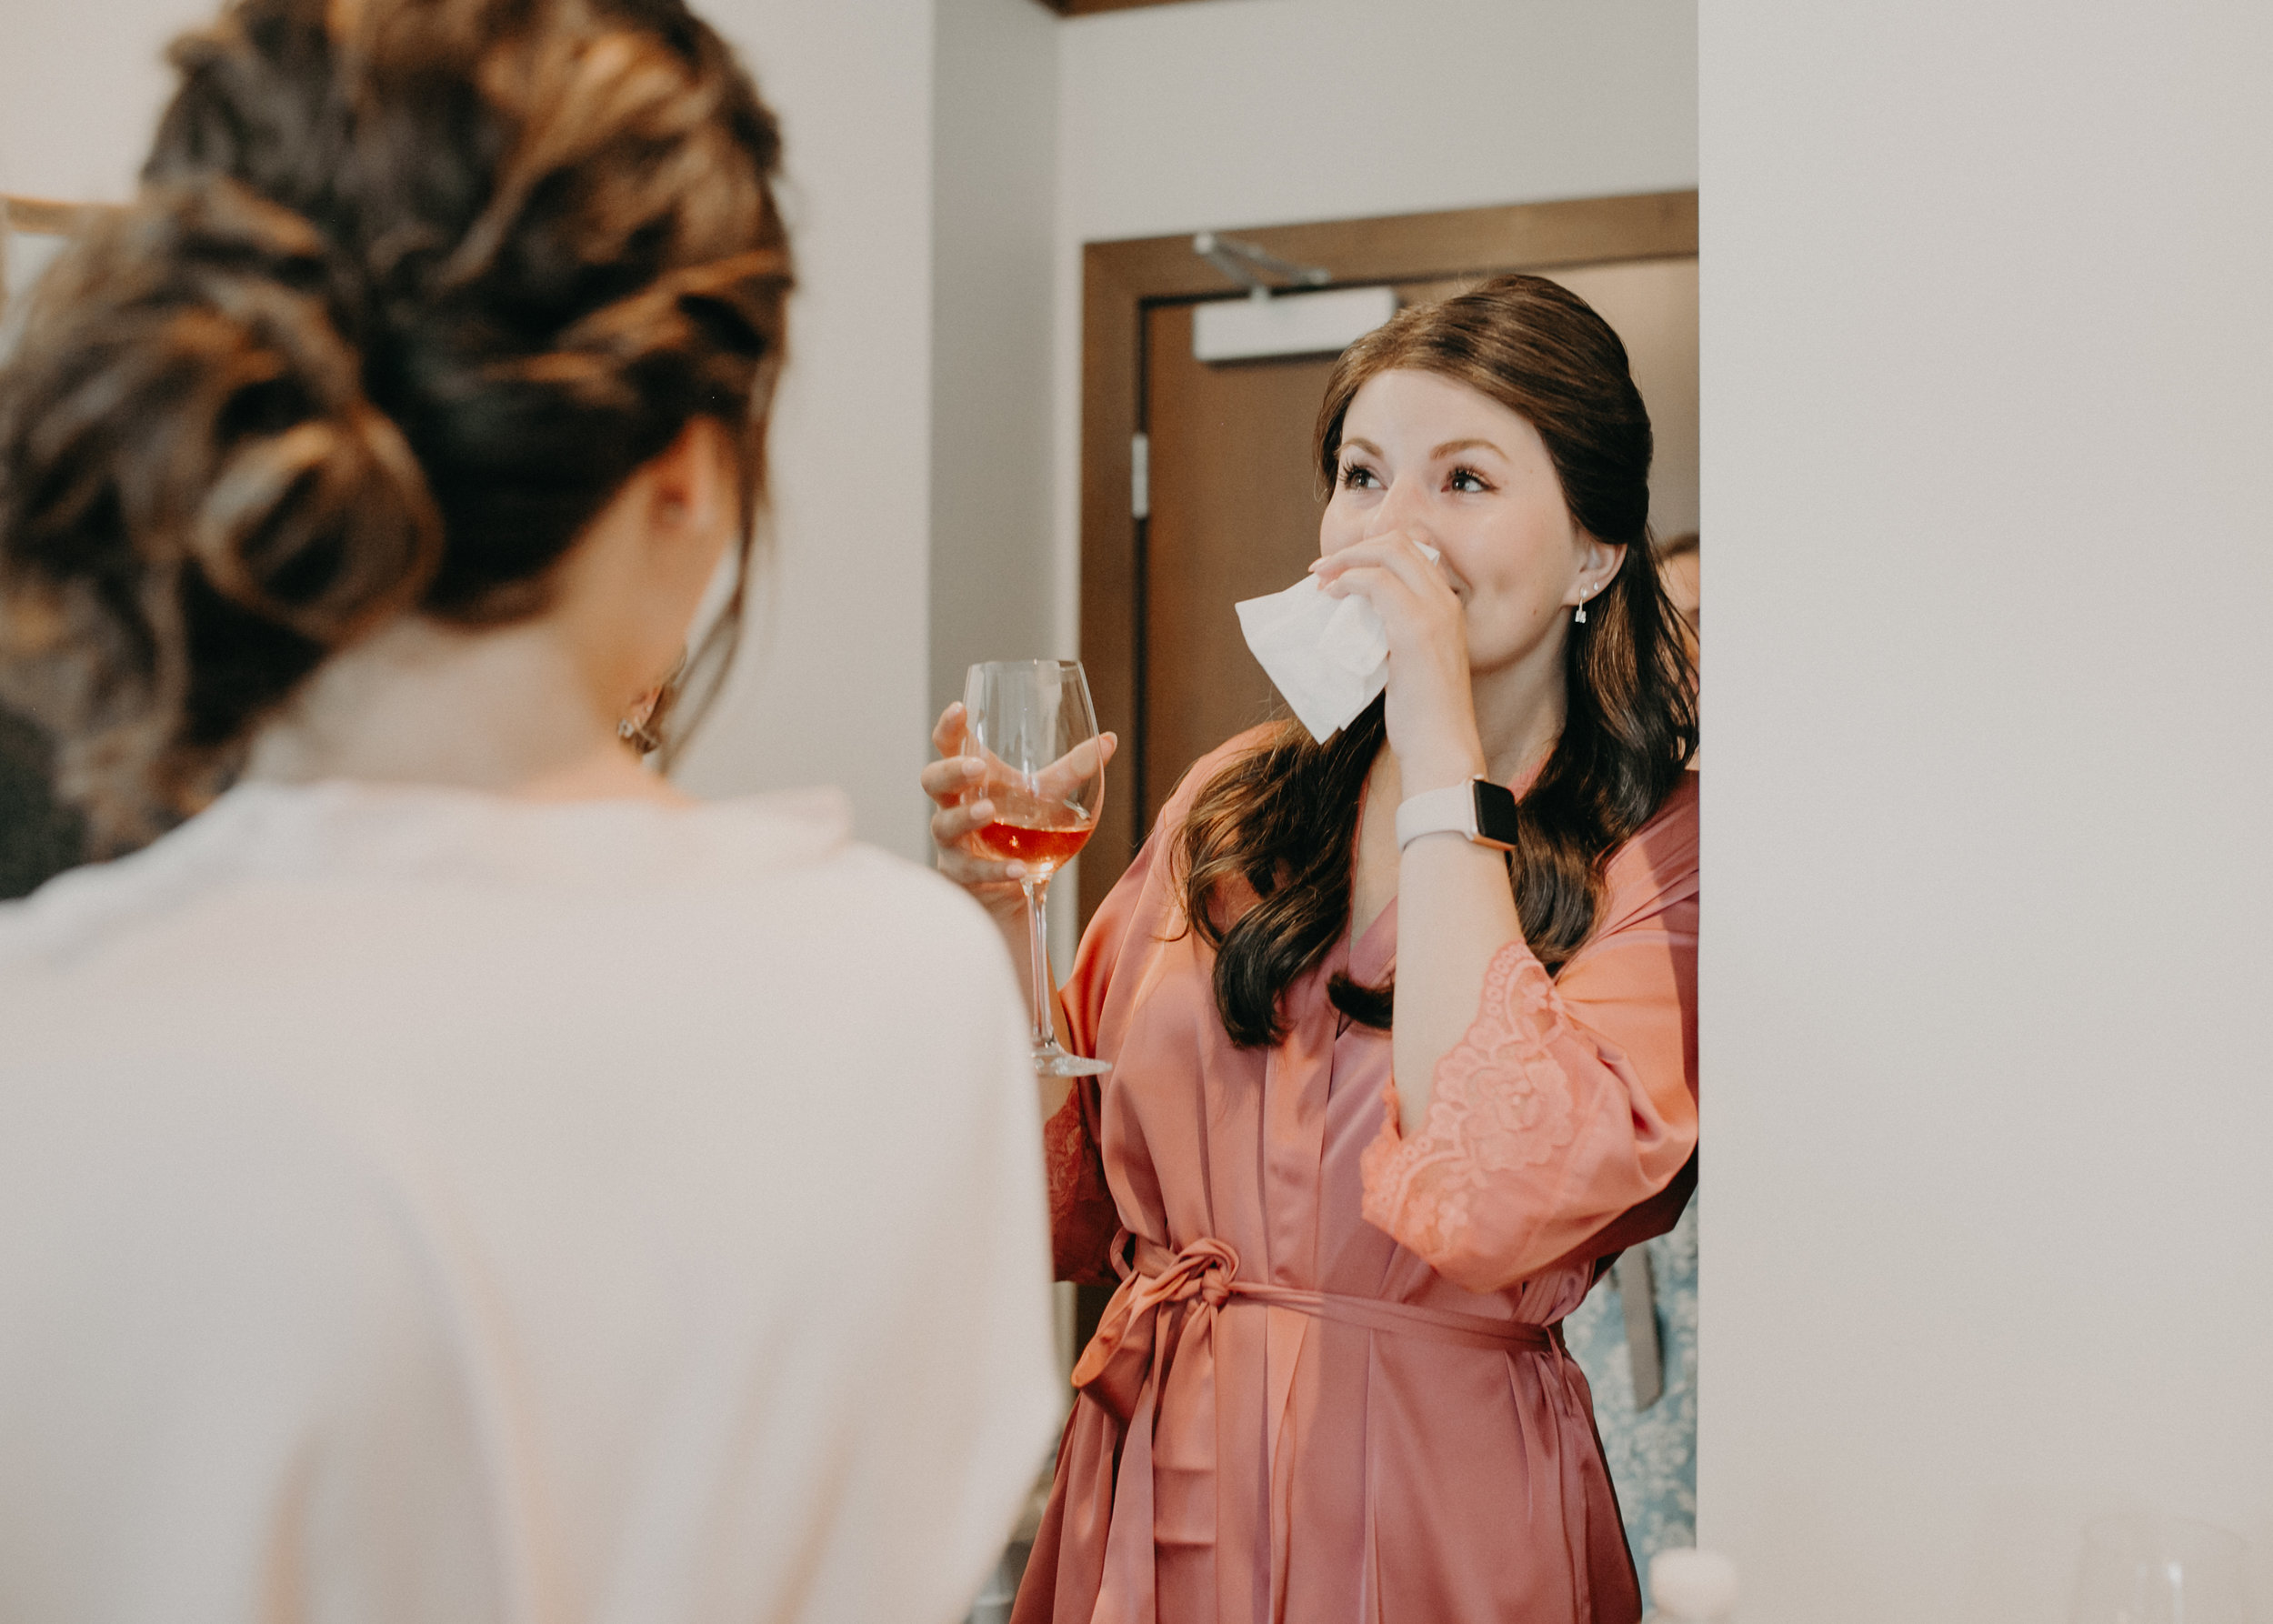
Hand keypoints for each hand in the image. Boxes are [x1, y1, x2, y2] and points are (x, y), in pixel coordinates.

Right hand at [923, 702, 1117, 918]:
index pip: (949, 746)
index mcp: (970, 778)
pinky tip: (1018, 868)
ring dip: (965, 817)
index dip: (949, 727)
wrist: (1010, 883)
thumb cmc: (1018, 827)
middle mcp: (953, 805)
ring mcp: (952, 841)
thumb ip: (1073, 770)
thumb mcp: (1046, 796)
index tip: (960, 707)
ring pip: (944, 825)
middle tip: (977, 767)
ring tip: (989, 811)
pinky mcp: (961, 874)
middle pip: (933, 780)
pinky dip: (995, 869)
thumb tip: (1109, 740)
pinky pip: (972, 871)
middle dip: (951, 771)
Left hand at [1312, 531, 1484, 790]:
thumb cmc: (1424, 714)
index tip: (1344, 569)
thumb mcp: (1411, 661)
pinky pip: (1376, 583)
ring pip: (1388, 554)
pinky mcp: (1414, 629)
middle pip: (1399, 543)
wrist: (1441, 744)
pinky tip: (1332, 596)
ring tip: (1322, 578)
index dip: (1374, 552)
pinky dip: (1349, 580)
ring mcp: (1433, 612)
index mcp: (1448, 607)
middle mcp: (1445, 602)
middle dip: (1355, 549)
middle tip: (1323, 569)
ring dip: (1346, 560)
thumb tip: (1357, 618)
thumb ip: (1394, 633)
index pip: (1414, 552)